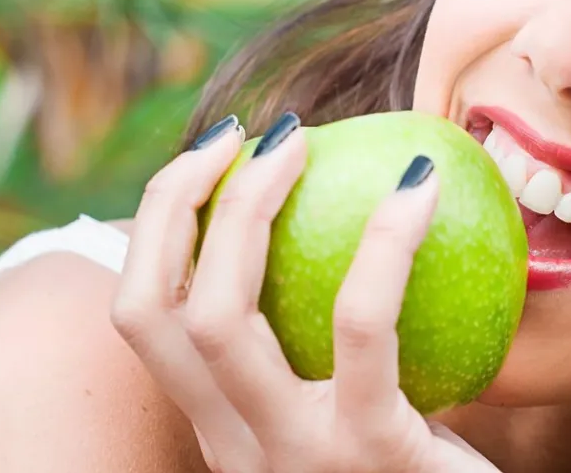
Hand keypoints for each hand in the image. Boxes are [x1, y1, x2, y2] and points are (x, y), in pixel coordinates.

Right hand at [110, 112, 499, 472]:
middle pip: (155, 312)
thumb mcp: (358, 409)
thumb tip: (351, 214)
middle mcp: (236, 447)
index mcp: (225, 429)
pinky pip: (361, 326)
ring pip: (219, 317)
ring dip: (246, 207)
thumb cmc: (425, 465)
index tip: (211, 158)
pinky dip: (384, 243)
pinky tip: (420, 186)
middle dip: (176, 202)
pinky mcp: (370, 452)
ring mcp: (293, 455)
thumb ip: (331, 345)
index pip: (145, 320)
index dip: (156, 227)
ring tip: (300, 139)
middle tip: (246, 131)